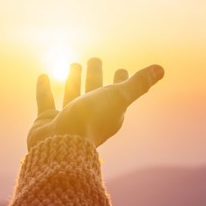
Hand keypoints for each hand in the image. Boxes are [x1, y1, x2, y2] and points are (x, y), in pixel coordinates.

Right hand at [27, 58, 163, 149]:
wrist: (60, 146)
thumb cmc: (91, 121)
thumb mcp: (118, 98)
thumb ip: (137, 84)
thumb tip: (161, 69)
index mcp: (109, 114)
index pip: (118, 94)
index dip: (121, 81)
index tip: (122, 69)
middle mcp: (89, 116)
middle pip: (94, 91)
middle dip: (95, 76)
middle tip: (94, 59)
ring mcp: (68, 119)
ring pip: (72, 95)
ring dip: (73, 80)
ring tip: (73, 64)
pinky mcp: (47, 121)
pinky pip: (46, 101)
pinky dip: (45, 88)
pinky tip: (43, 75)